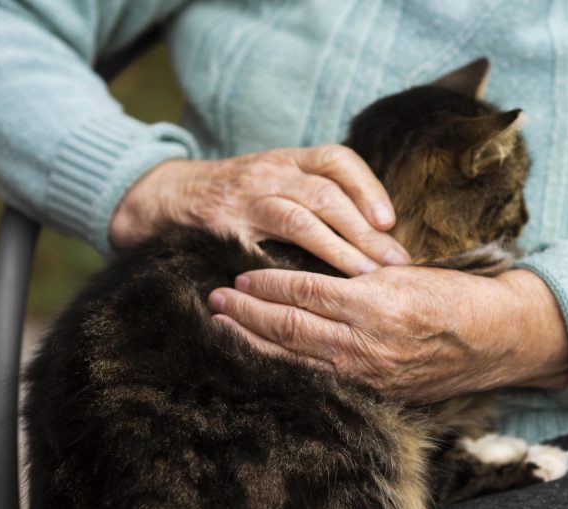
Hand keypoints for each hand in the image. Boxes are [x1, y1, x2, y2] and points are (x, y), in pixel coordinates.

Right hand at [109, 146, 409, 274]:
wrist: (171, 196)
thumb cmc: (241, 196)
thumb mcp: (279, 180)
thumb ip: (321, 197)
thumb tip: (380, 235)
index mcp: (289, 159)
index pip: (337, 160)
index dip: (367, 187)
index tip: (390, 220)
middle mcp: (271, 172)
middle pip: (326, 194)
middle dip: (365, 229)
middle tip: (395, 261)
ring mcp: (247, 199)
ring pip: (300, 219)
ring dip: (338, 249)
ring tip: (366, 275)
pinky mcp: (226, 229)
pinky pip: (261, 250)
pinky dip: (288, 269)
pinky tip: (309, 290)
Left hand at [207, 267, 567, 401]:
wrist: (497, 340)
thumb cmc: (455, 297)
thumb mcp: (406, 273)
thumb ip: (357, 275)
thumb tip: (307, 271)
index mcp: (376, 303)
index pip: (305, 290)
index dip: (267, 283)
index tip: (240, 276)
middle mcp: (368, 343)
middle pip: (289, 327)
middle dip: (246, 315)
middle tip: (214, 301)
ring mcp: (369, 375)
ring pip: (296, 359)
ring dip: (254, 343)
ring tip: (225, 328)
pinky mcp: (375, 394)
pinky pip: (319, 381)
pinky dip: (286, 368)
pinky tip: (265, 359)